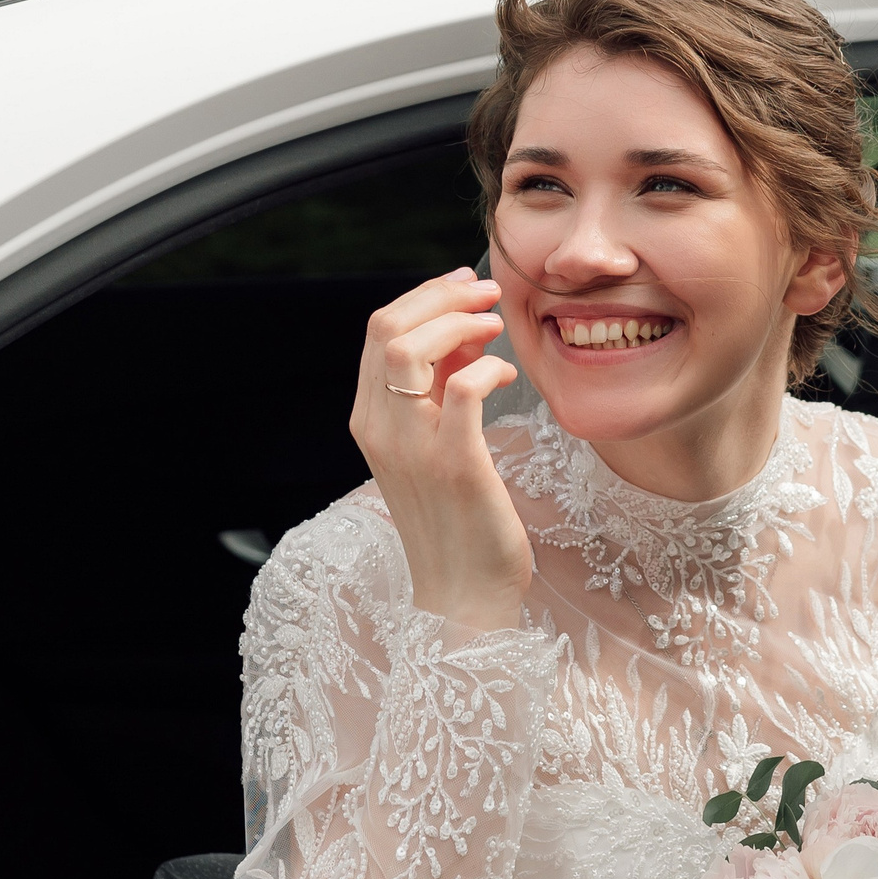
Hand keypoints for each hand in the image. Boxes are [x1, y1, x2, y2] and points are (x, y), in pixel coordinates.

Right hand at [350, 267, 531, 631]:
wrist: (463, 592)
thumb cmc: (459, 519)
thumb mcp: (437, 446)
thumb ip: (439, 391)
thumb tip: (464, 337)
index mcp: (369, 420)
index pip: (377, 332)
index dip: (423, 297)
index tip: (465, 285)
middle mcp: (380, 429)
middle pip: (387, 329)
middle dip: (440, 296)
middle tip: (487, 291)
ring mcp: (413, 448)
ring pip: (411, 350)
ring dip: (459, 323)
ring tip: (496, 325)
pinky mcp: (456, 465)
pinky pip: (463, 390)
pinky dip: (488, 368)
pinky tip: (507, 374)